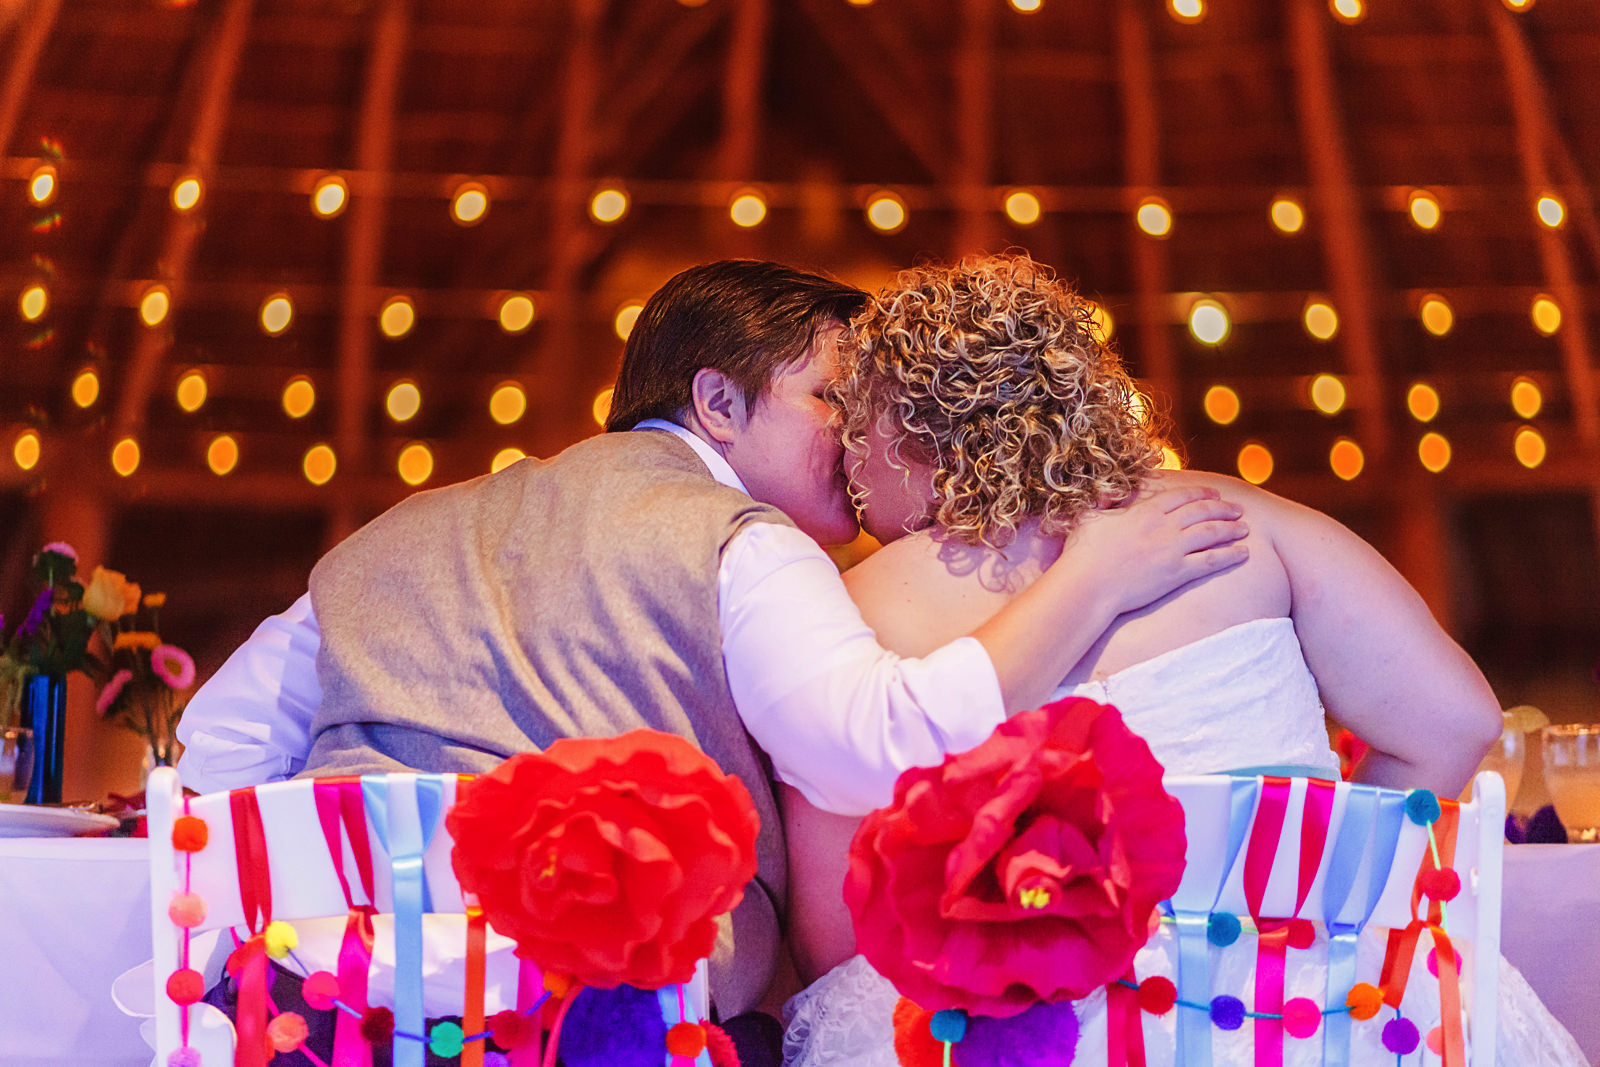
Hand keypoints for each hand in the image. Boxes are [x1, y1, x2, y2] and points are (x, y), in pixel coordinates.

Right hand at [1070, 485, 1247, 612]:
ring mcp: (1171, 549)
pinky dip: (1229, 555)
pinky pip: (1210, 561)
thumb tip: (1107, 493)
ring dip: (1230, 529)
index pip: (1181, 497)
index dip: (1201, 493)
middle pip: (1201, 511)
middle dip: (1222, 508)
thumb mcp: (1088, 519)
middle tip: (1237, 509)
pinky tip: (1244, 553)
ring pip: (1210, 533)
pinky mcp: (1176, 573)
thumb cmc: (1082, 554)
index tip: (1214, 494)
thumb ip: (1103, 503)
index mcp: (1144, 511)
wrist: (1088, 585)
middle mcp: (1162, 526)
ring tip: (1245, 528)